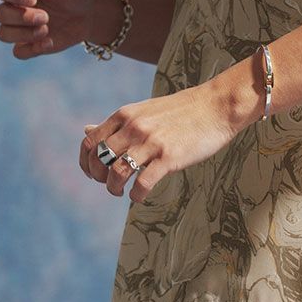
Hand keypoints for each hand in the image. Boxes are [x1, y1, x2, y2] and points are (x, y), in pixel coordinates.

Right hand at [0, 0, 107, 56]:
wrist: (87, 15)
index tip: (33, 0)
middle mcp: (16, 7)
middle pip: (0, 14)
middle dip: (21, 18)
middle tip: (45, 17)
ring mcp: (20, 27)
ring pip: (3, 34)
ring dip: (22, 34)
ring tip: (45, 30)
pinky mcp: (29, 45)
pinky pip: (18, 52)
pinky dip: (31, 50)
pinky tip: (49, 43)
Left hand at [81, 81, 247, 203]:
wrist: (216, 106)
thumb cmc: (181, 111)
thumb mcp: (142, 110)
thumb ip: (116, 123)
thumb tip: (86, 130)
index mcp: (125, 115)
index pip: (89, 142)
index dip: (85, 162)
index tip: (93, 174)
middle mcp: (134, 127)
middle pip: (99, 159)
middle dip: (99, 177)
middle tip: (109, 184)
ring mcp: (151, 142)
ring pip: (117, 173)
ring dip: (114, 188)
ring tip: (121, 192)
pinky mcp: (169, 157)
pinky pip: (143, 183)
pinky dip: (136, 195)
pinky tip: (140, 195)